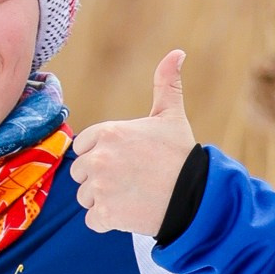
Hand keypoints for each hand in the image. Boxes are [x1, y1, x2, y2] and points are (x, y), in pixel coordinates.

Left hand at [69, 49, 194, 236]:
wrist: (195, 196)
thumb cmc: (180, 155)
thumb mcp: (171, 116)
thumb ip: (165, 84)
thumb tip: (177, 53)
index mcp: (108, 132)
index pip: (82, 146)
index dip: (100, 153)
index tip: (124, 159)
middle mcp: (99, 158)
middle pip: (80, 173)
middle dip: (98, 179)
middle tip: (129, 180)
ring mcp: (100, 188)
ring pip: (84, 198)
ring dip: (102, 201)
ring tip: (130, 195)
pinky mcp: (105, 214)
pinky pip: (92, 220)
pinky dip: (107, 221)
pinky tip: (129, 211)